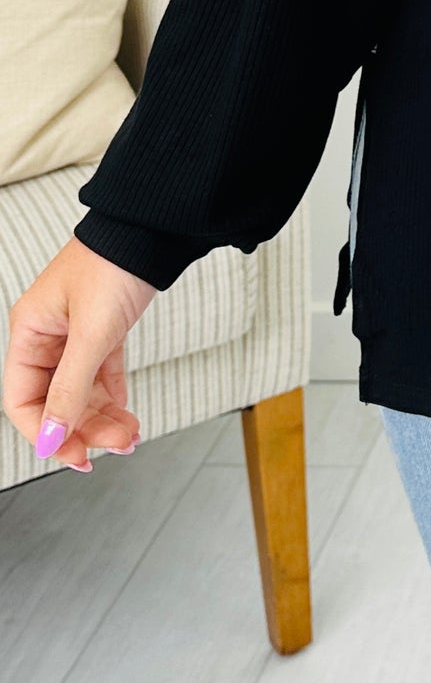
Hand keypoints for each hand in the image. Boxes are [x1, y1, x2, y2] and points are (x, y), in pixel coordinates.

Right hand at [4, 236, 155, 470]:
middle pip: (55, 399)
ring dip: (103, 417)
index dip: (45, 432)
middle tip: (117, 445)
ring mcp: (76, 331)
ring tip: (131, 435)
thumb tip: (51, 437)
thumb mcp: (91, 332)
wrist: (153, 227)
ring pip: (82, 389)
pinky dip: (114, 395)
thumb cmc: (115, 264)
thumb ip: (71, 388)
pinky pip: (101, 373)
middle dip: (85, 427)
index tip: (75, 455)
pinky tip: (127, 415)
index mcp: (30, 332)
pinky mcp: (104, 326)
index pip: (23, 399)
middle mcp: (48, 334)